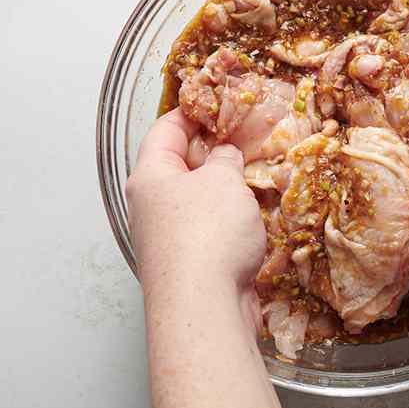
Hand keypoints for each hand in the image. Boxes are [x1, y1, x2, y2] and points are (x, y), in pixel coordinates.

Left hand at [126, 108, 265, 322]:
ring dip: (226, 187)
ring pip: (198, 199)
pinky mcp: (189, 263)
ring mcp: (168, 237)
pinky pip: (210, 228)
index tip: (217, 100)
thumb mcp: (223, 179)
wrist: (204, 307)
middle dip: (213, 151)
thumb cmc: (207, 234)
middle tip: (247, 136)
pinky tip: (255, 216)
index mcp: (150, 177)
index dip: (192, 111)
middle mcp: (151, 206)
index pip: (165, 130)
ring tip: (258, 174)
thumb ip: (225, 158)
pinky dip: (230, 217)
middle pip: (180, 165)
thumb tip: (223, 155)